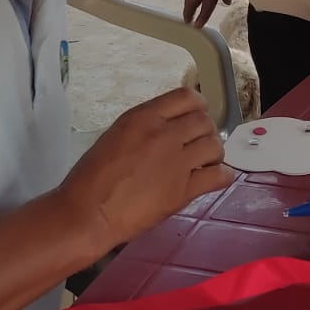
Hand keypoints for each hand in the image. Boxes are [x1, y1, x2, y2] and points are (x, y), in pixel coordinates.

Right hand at [57, 88, 234, 256]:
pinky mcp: (183, 191)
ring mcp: (176, 163)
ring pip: (215, 146)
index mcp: (143, 118)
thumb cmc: (91, 177)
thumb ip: (145, 128)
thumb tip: (168, 129)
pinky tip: (213, 178)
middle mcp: (164, 135)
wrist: (88, 213)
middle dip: (205, 131)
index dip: (197, 106)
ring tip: (205, 162)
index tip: (195, 116)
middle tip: (198, 144)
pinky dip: (222, 175)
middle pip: (203, 121)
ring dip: (214, 153)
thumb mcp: (116, 136)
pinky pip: (219, 176)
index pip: (186, 97)